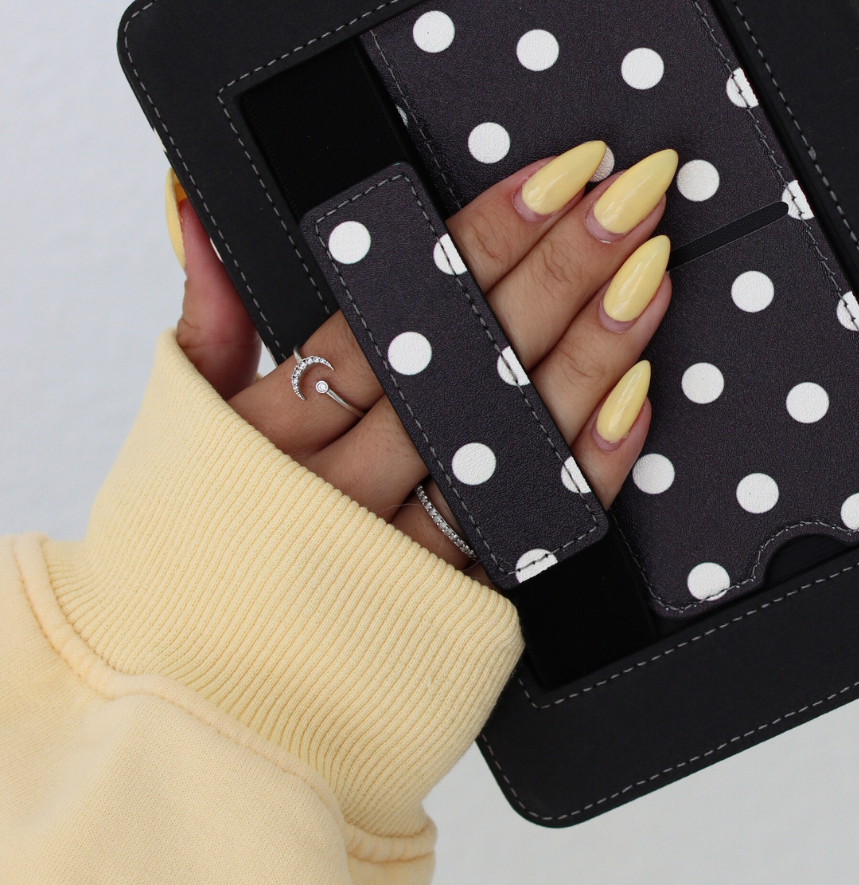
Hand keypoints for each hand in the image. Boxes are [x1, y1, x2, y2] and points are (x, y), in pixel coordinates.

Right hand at [170, 142, 676, 581]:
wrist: (195, 709)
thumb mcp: (181, 423)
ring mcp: (404, 556)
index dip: (485, 235)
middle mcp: (342, 488)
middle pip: (467, 359)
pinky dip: (592, 467)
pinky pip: (536, 533)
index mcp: (274, 429)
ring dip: (595, 350)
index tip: (556, 175)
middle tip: (633, 197)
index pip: (396, 309)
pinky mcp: (453, 616)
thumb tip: (193, 206)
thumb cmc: (191, 555)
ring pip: (512, 437)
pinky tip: (638, 399)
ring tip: (651, 273)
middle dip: (561, 267)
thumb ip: (205, 312)